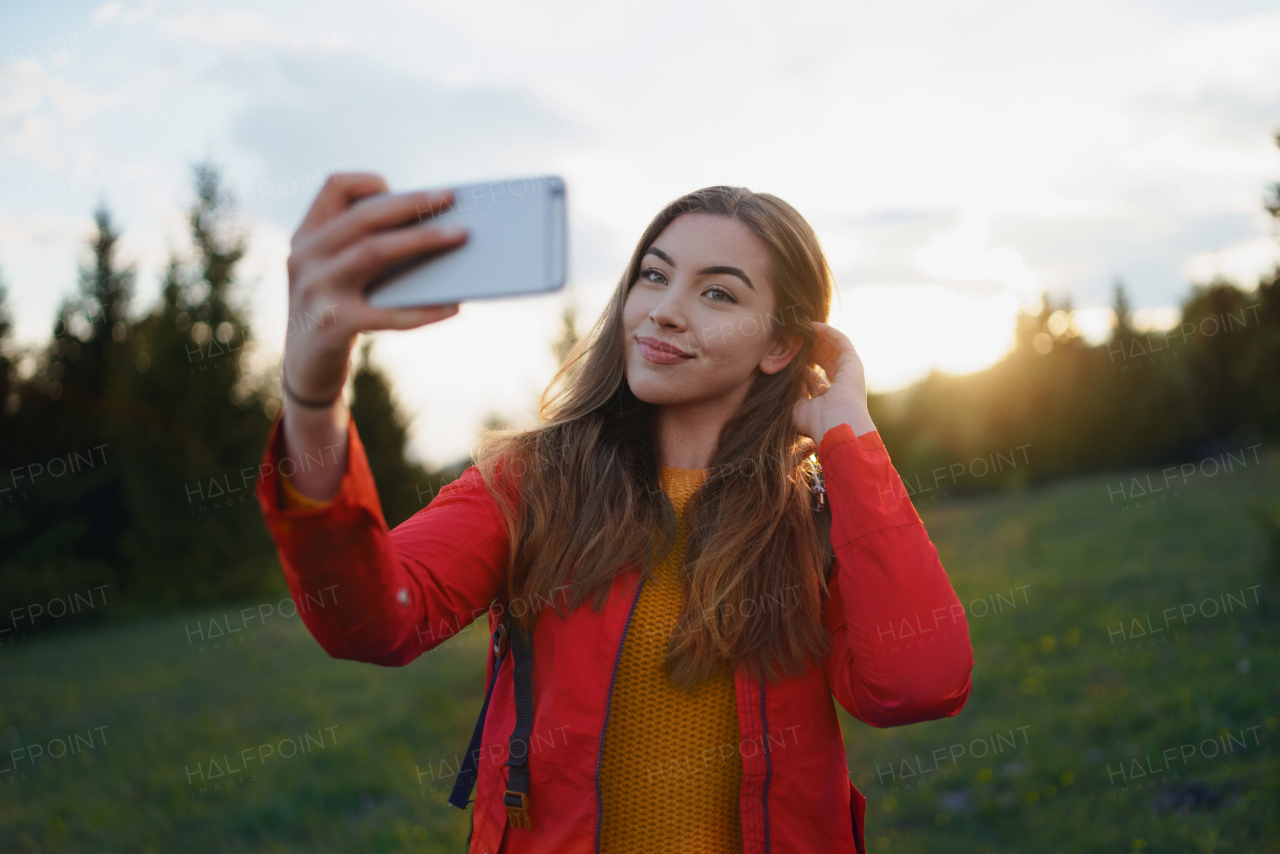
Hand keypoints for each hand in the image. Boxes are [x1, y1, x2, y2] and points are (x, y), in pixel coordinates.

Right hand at [283, 172, 468, 403]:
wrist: (306, 369)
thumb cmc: (337, 311)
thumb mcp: (338, 273)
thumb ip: (364, 247)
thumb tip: (436, 227)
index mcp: (307, 236)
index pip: (334, 186)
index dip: (370, 182)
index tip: (402, 189)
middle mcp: (305, 257)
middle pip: (363, 216)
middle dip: (411, 203)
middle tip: (451, 197)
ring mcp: (316, 291)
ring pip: (374, 252)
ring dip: (423, 240)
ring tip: (461, 236)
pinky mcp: (333, 326)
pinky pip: (388, 313)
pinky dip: (425, 310)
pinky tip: (454, 307)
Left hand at [792, 321, 875, 442]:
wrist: (836, 425)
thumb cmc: (815, 423)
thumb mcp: (796, 407)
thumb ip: (792, 392)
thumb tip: (786, 377)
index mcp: (827, 400)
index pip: (814, 378)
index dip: (801, 365)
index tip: (786, 355)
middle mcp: (839, 386)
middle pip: (824, 361)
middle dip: (809, 348)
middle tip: (793, 338)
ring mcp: (848, 374)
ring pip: (832, 349)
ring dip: (817, 338)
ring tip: (800, 328)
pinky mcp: (853, 363)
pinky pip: (841, 342)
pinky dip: (828, 332)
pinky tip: (813, 325)